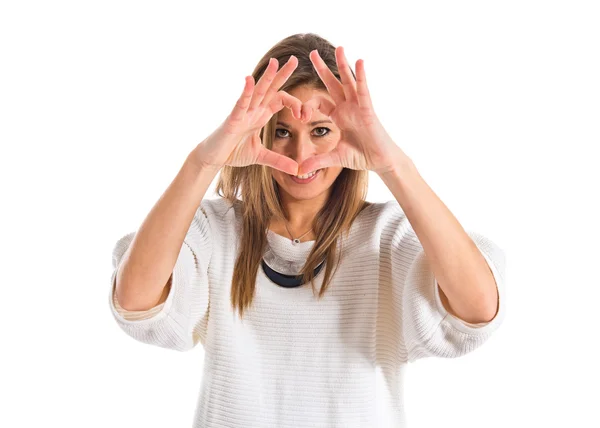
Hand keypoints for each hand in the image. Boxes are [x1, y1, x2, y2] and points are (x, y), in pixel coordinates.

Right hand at [193, 56, 302, 175]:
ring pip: (257, 91)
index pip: (280, 100)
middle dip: (282, 74)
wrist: (213, 158)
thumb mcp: (261, 157)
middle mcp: (253, 110)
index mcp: (261, 115)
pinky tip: (250, 81)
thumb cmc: (233, 153)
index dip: (295, 104)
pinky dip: (246, 92)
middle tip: (296, 59)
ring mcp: (243, 113)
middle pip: (271, 88)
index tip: (305, 115)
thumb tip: (297, 170)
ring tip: (275, 62)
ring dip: (266, 77)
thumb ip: (278, 161)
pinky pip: (240, 103)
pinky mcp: (232, 119)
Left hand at [297, 46, 404, 175]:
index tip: (299, 115)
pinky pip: (363, 90)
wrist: (380, 162)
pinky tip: (359, 62)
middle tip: (312, 53)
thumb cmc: (362, 157)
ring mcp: (358, 106)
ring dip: (343, 64)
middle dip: (322, 68)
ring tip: (339, 48)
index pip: (319, 102)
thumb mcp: (334, 158)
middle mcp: (347, 107)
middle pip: (332, 83)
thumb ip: (317, 161)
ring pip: (349, 81)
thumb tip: (299, 171)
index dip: (307, 105)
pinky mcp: (368, 109)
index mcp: (338, 115)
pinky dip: (361, 76)